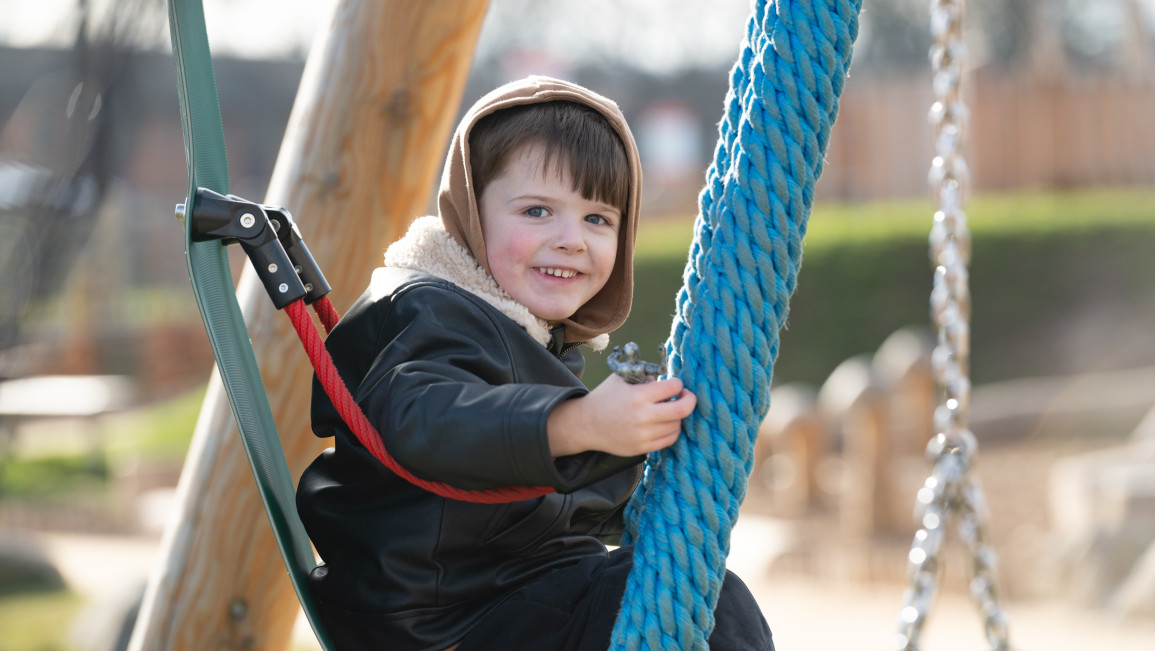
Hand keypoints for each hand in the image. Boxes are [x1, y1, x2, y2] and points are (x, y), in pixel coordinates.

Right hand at [547, 374, 696, 457]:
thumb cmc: (606, 397)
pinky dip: (672, 430)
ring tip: (671, 410)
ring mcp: (642, 434)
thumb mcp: (621, 379)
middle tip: (686, 396)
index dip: (678, 383)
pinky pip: (669, 440)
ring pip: (676, 425)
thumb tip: (664, 379)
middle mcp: (642, 416)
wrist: (586, 424)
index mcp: (638, 395)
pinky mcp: (641, 448)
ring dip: (678, 416)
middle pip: (682, 410)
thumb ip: (643, 376)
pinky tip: (667, 423)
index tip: (675, 384)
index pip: (672, 387)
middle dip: (689, 400)